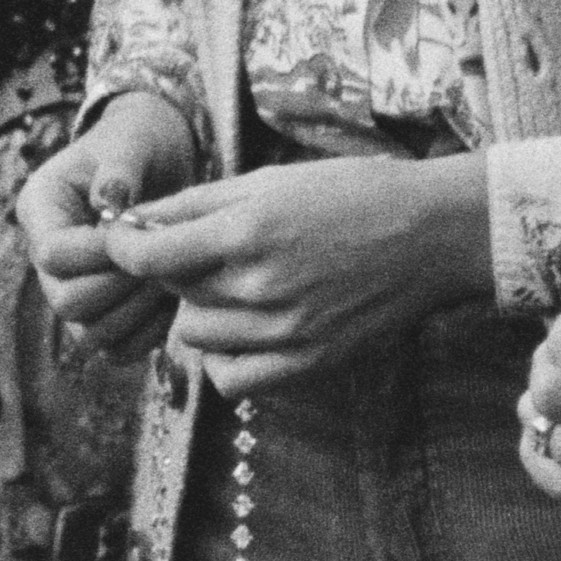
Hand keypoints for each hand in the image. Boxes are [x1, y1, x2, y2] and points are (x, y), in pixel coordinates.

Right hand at [17, 91, 208, 344]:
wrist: (156, 162)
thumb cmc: (138, 144)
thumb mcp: (130, 142)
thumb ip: (119, 168)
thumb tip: (111, 202)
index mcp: (40, 209)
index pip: (51, 253)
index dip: (97, 254)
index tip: (141, 234)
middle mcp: (47, 257)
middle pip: (66, 301)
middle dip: (121, 285)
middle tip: (162, 261)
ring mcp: (72, 289)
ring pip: (90, 333)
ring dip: (137, 312)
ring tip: (170, 279)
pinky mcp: (102, 313)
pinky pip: (117, 348)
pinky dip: (148, 334)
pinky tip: (172, 301)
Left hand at [102, 151, 492, 394]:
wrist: (434, 233)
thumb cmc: (355, 194)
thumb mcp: (272, 180)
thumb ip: (199, 203)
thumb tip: (138, 219)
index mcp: (248, 230)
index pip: (148, 258)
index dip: (125, 249)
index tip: (126, 243)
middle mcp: (262, 284)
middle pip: (174, 293)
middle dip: (179, 272)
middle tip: (210, 253)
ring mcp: (286, 330)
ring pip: (196, 336)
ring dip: (202, 313)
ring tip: (236, 288)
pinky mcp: (310, 362)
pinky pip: (233, 380)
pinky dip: (225, 360)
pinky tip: (243, 334)